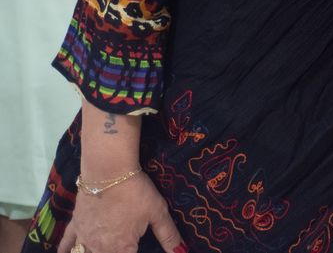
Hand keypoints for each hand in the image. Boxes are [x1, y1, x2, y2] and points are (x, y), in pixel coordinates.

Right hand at [59, 171, 183, 252]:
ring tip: (101, 249)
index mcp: (122, 249)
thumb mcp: (157, 213)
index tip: (134, 249)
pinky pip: (66, 243)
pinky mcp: (75, 225)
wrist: (108, 171)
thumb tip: (182, 252)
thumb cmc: (136, 192)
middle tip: (121, 247)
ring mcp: (84, 238)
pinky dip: (65, 251)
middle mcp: (99, 248)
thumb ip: (168, 235)